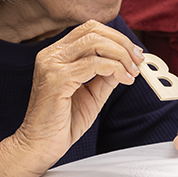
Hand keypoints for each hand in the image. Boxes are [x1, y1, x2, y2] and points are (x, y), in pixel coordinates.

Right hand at [9, 20, 141, 176]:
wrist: (39, 147)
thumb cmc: (61, 123)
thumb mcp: (92, 94)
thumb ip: (107, 76)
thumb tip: (127, 61)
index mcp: (57, 54)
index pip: (89, 29)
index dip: (116, 37)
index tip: (134, 53)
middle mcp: (51, 55)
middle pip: (93, 30)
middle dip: (121, 43)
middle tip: (138, 60)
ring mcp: (51, 65)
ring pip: (94, 42)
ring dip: (120, 55)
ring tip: (132, 72)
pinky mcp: (55, 80)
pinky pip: (92, 64)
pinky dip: (114, 68)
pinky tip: (123, 79)